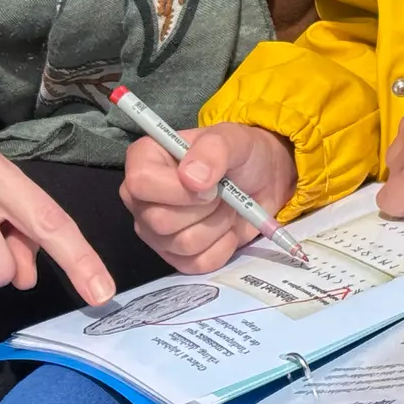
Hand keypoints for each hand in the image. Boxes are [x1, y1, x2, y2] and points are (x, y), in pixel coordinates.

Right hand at [121, 123, 295, 272]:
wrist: (263, 180)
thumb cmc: (240, 154)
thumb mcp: (233, 139)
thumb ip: (213, 150)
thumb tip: (192, 179)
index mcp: (144, 160)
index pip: (140, 183)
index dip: (178, 189)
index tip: (208, 184)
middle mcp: (141, 198)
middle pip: (160, 220)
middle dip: (204, 208)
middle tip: (222, 193)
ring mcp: (155, 231)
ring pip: (182, 244)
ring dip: (217, 225)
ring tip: (226, 206)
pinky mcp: (175, 257)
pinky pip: (196, 264)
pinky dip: (222, 246)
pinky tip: (226, 228)